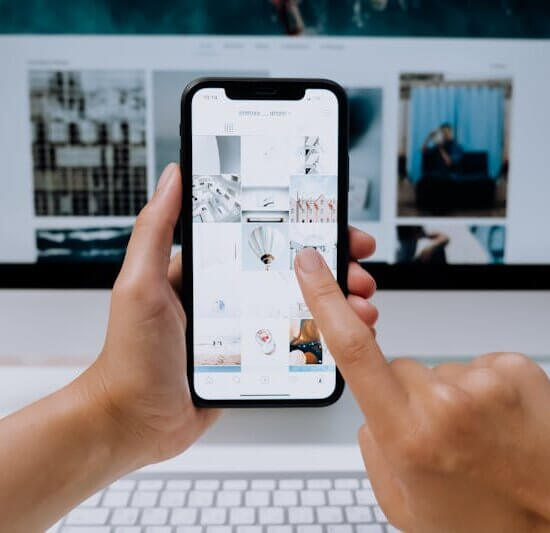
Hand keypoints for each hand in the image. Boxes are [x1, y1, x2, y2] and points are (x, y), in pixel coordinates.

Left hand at [79, 163, 376, 466]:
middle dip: (331, 267)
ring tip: (361, 305)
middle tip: (360, 269)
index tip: (334, 221)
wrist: (134, 421)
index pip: (264, 237)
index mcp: (209, 270)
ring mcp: (245, 327)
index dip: (302, 227)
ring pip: (300, 305)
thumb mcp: (140, 284)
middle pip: (291, 270)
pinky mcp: (253, 359)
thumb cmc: (131, 355)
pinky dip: (323, 336)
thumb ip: (156, 229)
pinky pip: (294, 341)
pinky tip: (343, 335)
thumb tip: (174, 175)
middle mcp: (231, 295)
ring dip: (335, 302)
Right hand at [295, 248, 549, 532]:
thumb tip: (370, 410)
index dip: (325, 298)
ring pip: (437, 370)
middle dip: (403, 393)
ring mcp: (484, 380)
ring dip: (446, 396)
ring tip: (475, 436)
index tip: (312, 265)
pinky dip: (478, 390)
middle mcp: (445, 402)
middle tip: (435, 434)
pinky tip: (497, 422)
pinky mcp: (513, 366)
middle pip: (397, 366)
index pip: (353, 349)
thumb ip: (372, 449)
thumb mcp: (403, 503)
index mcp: (406, 436)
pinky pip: (473, 366)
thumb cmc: (485, 523)